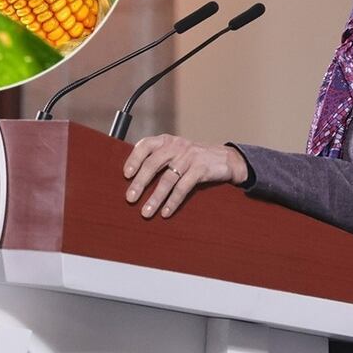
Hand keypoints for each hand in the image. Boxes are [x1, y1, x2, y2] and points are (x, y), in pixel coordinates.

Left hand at [123, 134, 248, 218]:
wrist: (226, 159)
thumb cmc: (194, 159)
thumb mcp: (176, 152)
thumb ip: (158, 159)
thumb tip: (132, 179)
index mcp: (167, 141)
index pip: (146, 145)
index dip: (134, 159)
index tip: (126, 175)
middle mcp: (177, 146)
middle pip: (153, 163)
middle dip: (140, 182)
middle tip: (130, 198)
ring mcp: (189, 157)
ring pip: (167, 179)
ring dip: (155, 197)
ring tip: (146, 212)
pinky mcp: (201, 169)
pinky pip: (183, 187)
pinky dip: (173, 201)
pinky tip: (166, 212)